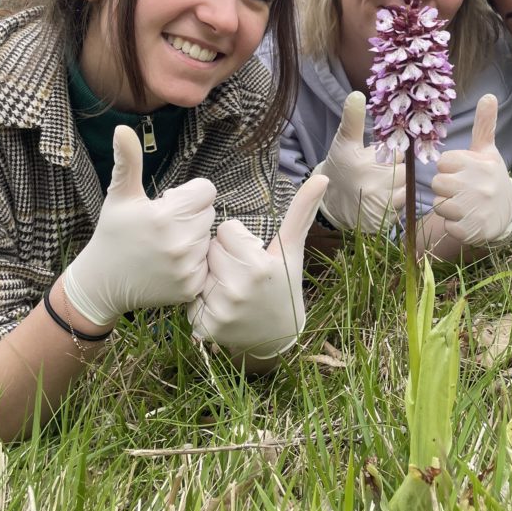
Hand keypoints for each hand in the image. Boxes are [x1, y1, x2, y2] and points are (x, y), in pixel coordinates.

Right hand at [64, 125, 215, 326]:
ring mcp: (187, 268)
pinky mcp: (191, 287)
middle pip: (209, 213)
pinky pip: (208, 263)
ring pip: (208, 238)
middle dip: (190, 216)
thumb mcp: (120, 196)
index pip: (206, 191)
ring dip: (193, 239)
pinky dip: (194, 263)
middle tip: (162, 227)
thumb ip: (128, 161)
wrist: (101, 284)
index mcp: (165, 216)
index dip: (187, 195)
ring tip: (165, 246)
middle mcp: (180, 243)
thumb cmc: (112, 233)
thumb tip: (122, 128)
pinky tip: (170, 264)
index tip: (166, 205)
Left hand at [188, 175, 327, 358]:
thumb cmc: (284, 282)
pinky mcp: (204, 328)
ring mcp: (220, 311)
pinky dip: (199, 301)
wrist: (278, 334)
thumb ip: (302, 211)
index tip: (250, 254)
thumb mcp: (292, 248)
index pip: (225, 230)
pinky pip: (188, 298)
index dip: (237, 240)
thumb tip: (322, 176)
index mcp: (258, 266)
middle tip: (240, 272)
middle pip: (209, 249)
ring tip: (229, 288)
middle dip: (222, 257)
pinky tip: (218, 305)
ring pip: (197, 272)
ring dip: (209, 277)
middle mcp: (238, 290)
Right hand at [310, 91, 403, 231]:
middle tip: (377, 174)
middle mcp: (375, 187)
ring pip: (406, 191)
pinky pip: (402, 208)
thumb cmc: (340, 166)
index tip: (380, 158)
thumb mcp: (344, 141)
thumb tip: (357, 94)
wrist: (330, 203)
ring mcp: (380, 207)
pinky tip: (381, 200)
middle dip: (396, 172)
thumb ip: (352, 118)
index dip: (393, 155)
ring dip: (398, 188)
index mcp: (366, 165)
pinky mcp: (384, 222)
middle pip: (405, 174)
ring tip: (378, 187)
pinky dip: (396, 203)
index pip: (399, 155)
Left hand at [430, 94, 511, 246]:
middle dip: (445, 187)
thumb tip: (489, 95)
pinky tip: (467, 218)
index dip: (449, 167)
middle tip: (461, 189)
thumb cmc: (490, 177)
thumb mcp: (488, 151)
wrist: (508, 213)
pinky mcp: (471, 230)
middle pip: (437, 184)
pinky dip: (454, 224)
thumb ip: (485, 124)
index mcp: (478, 164)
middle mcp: (477, 186)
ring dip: (447, 206)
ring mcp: (474, 209)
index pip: (443, 162)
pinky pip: (447, 226)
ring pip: (439, 205)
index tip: (462, 171)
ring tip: (464, 203)